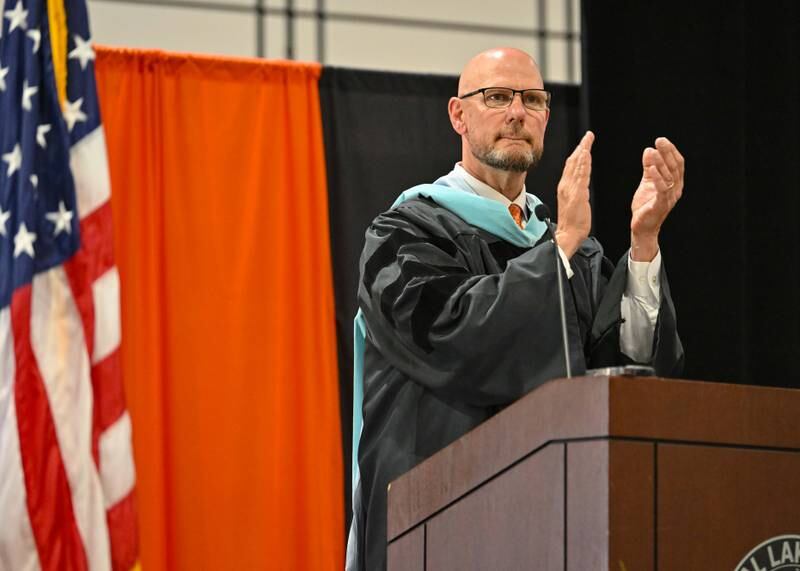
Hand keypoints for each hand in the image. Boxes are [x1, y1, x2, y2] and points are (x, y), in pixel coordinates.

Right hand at [555, 131, 593, 256]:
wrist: (568, 235)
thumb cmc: (571, 223)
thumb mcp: (573, 204)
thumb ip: (575, 192)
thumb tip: (579, 185)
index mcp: (564, 188)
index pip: (570, 166)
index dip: (577, 153)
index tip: (583, 144)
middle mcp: (565, 186)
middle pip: (572, 162)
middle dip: (581, 147)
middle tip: (588, 136)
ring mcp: (570, 189)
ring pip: (576, 165)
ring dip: (583, 151)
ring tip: (588, 140)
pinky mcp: (577, 194)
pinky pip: (581, 175)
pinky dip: (583, 163)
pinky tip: (586, 154)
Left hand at [630, 137, 683, 260]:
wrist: (642, 226)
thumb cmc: (646, 205)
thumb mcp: (647, 182)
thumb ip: (649, 167)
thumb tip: (649, 150)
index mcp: (675, 183)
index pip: (677, 164)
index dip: (671, 151)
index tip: (662, 140)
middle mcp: (676, 189)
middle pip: (674, 167)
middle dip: (667, 152)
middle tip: (660, 140)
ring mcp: (670, 198)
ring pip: (669, 176)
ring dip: (661, 162)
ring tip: (653, 150)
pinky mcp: (661, 205)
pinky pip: (662, 189)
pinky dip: (657, 177)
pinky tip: (651, 168)